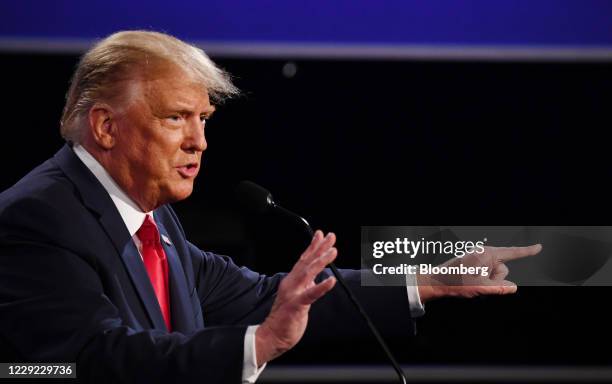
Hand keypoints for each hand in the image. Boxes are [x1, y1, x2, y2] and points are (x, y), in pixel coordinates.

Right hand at [255, 230, 337, 365]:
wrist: (272, 336)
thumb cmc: (285, 318)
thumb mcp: (298, 296)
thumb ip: (305, 285)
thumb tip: (316, 276)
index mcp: (292, 281)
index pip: (304, 260)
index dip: (313, 246)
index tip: (321, 234)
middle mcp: (291, 283)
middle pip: (307, 261)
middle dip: (319, 248)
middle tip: (331, 236)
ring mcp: (293, 293)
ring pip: (308, 272)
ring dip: (321, 260)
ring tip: (333, 251)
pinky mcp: (296, 306)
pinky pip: (311, 294)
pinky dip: (321, 286)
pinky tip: (331, 281)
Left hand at [417, 244, 541, 301]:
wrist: (436, 282)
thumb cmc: (455, 281)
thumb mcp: (481, 287)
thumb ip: (500, 288)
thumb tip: (513, 287)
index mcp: (487, 254)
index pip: (513, 253)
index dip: (527, 251)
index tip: (538, 247)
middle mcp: (484, 254)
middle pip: (503, 270)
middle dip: (496, 280)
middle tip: (477, 283)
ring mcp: (478, 260)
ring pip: (494, 275)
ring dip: (487, 282)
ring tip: (471, 283)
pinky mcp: (473, 266)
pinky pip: (486, 276)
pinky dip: (482, 282)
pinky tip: (469, 283)